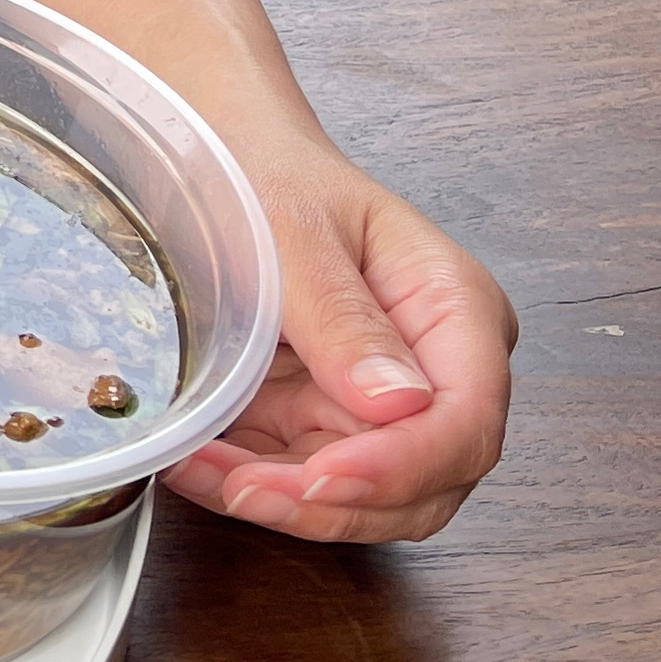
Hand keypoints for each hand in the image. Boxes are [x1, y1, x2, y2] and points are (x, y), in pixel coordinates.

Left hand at [162, 131, 515, 545]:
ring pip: (367, 499)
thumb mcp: (297, 231)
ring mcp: (385, 404)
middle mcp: (438, 369)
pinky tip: (194, 462)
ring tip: (201, 470)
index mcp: (457, 309)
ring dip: (286, 503)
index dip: (404, 465)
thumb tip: (399, 406)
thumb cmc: (271, 173)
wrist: (228, 158)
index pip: (466, 419)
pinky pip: (305, 479)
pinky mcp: (329, 421)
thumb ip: (343, 318)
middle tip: (243, 489)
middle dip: (336, 501)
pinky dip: (253, 483)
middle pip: (427, 480)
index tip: (322, 478)